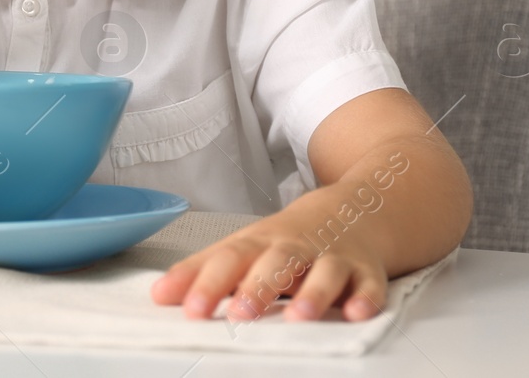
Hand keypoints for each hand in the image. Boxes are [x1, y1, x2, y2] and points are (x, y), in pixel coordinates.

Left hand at [150, 202, 387, 321]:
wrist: (352, 209)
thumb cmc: (288, 238)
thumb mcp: (244, 247)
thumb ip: (203, 271)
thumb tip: (159, 294)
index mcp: (259, 243)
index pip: (228, 260)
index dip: (206, 282)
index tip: (187, 307)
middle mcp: (295, 248)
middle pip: (275, 263)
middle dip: (257, 288)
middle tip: (239, 314)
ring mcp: (333, 257)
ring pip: (324, 272)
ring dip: (312, 294)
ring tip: (297, 317)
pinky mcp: (366, 271)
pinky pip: (369, 285)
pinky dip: (365, 298)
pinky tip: (356, 313)